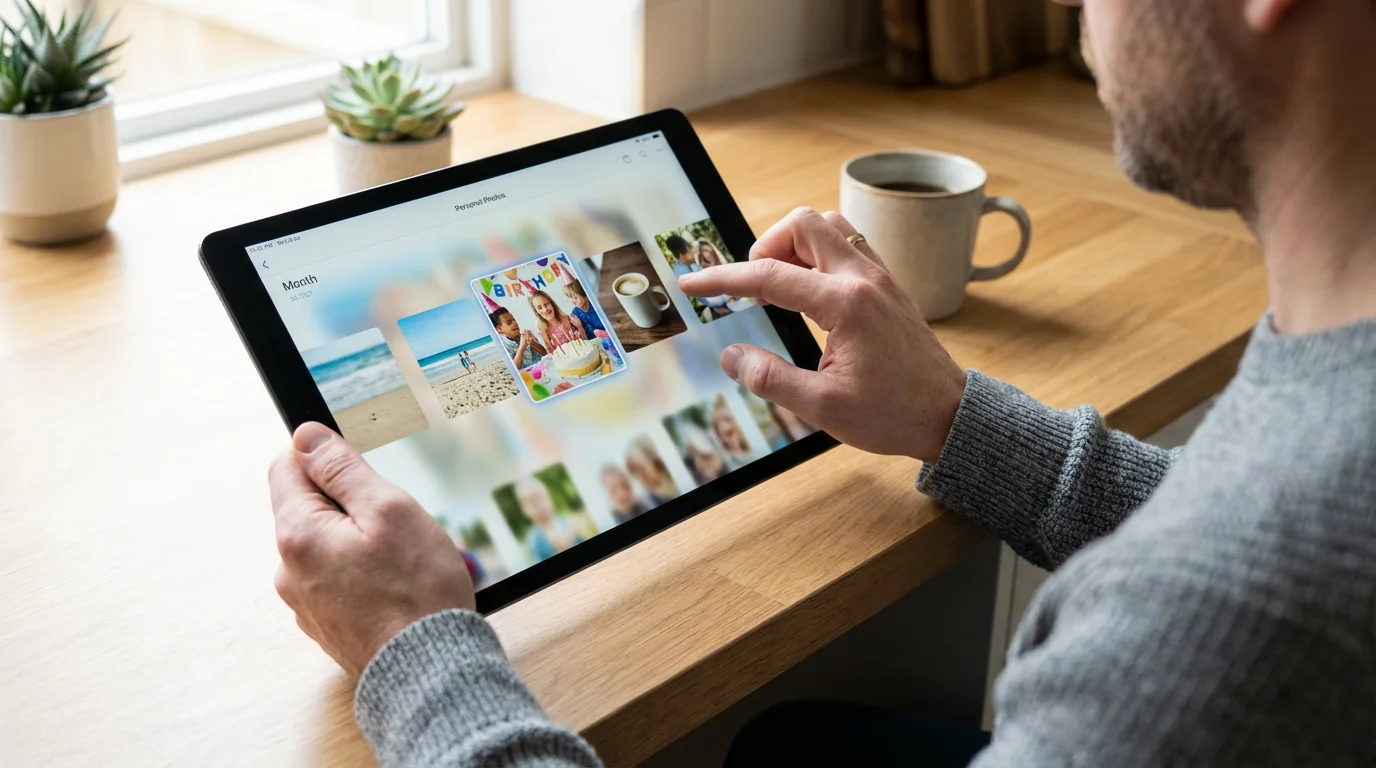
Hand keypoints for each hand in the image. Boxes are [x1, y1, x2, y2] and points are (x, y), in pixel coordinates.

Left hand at [268, 423, 474, 675]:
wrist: (430, 673)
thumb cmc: (417, 592)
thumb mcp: (389, 510)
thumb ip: (342, 469)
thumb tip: (305, 436)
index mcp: (297, 535)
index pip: (287, 466)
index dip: (326, 456)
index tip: (362, 470)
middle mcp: (289, 571)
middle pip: (310, 507)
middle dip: (351, 503)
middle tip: (396, 522)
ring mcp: (306, 603)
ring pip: (328, 545)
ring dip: (360, 541)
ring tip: (403, 562)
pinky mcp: (328, 625)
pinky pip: (339, 579)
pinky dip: (365, 574)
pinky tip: (397, 588)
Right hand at [678, 207, 966, 462]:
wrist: (949, 416)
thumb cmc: (893, 414)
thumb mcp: (823, 408)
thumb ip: (771, 378)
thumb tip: (732, 357)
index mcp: (845, 304)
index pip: (770, 276)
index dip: (723, 279)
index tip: (692, 285)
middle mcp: (864, 279)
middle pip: (803, 224)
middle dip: (766, 246)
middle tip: (753, 288)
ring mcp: (880, 277)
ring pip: (829, 226)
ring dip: (796, 245)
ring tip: (781, 288)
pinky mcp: (888, 286)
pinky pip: (849, 245)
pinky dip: (820, 255)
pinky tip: (810, 293)